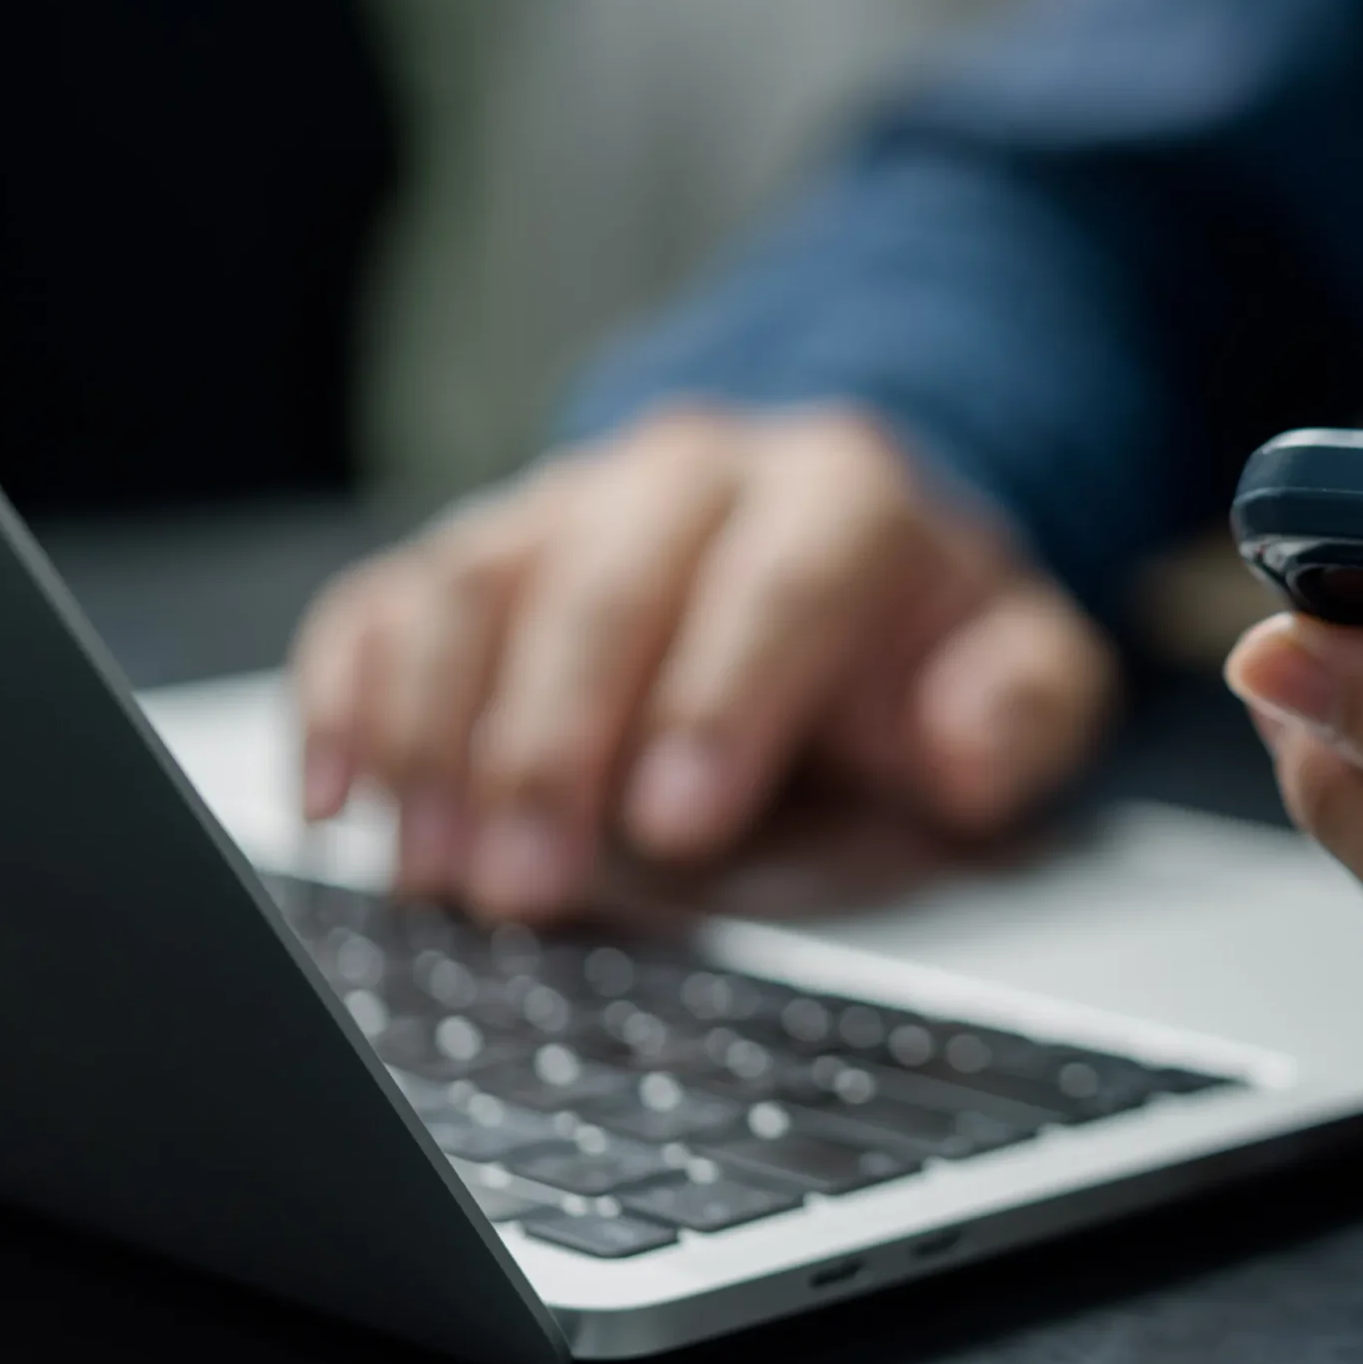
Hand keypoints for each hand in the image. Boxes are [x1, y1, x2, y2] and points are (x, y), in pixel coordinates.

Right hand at [290, 406, 1116, 921]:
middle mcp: (689, 475)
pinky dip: (344, 694)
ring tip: (435, 875)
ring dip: (439, 736)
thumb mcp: (1024, 666)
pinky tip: (337, 797)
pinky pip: (384, 600)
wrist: (839, 547)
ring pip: (477, 588)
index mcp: (840, 493)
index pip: (776, 582)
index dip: (721, 698)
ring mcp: (567, 503)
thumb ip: (1026, 704)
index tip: (680, 820)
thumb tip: (966, 744)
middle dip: (556, 743)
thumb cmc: (918, 636)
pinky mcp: (478, 552)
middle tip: (530, 888)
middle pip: (603, 586)